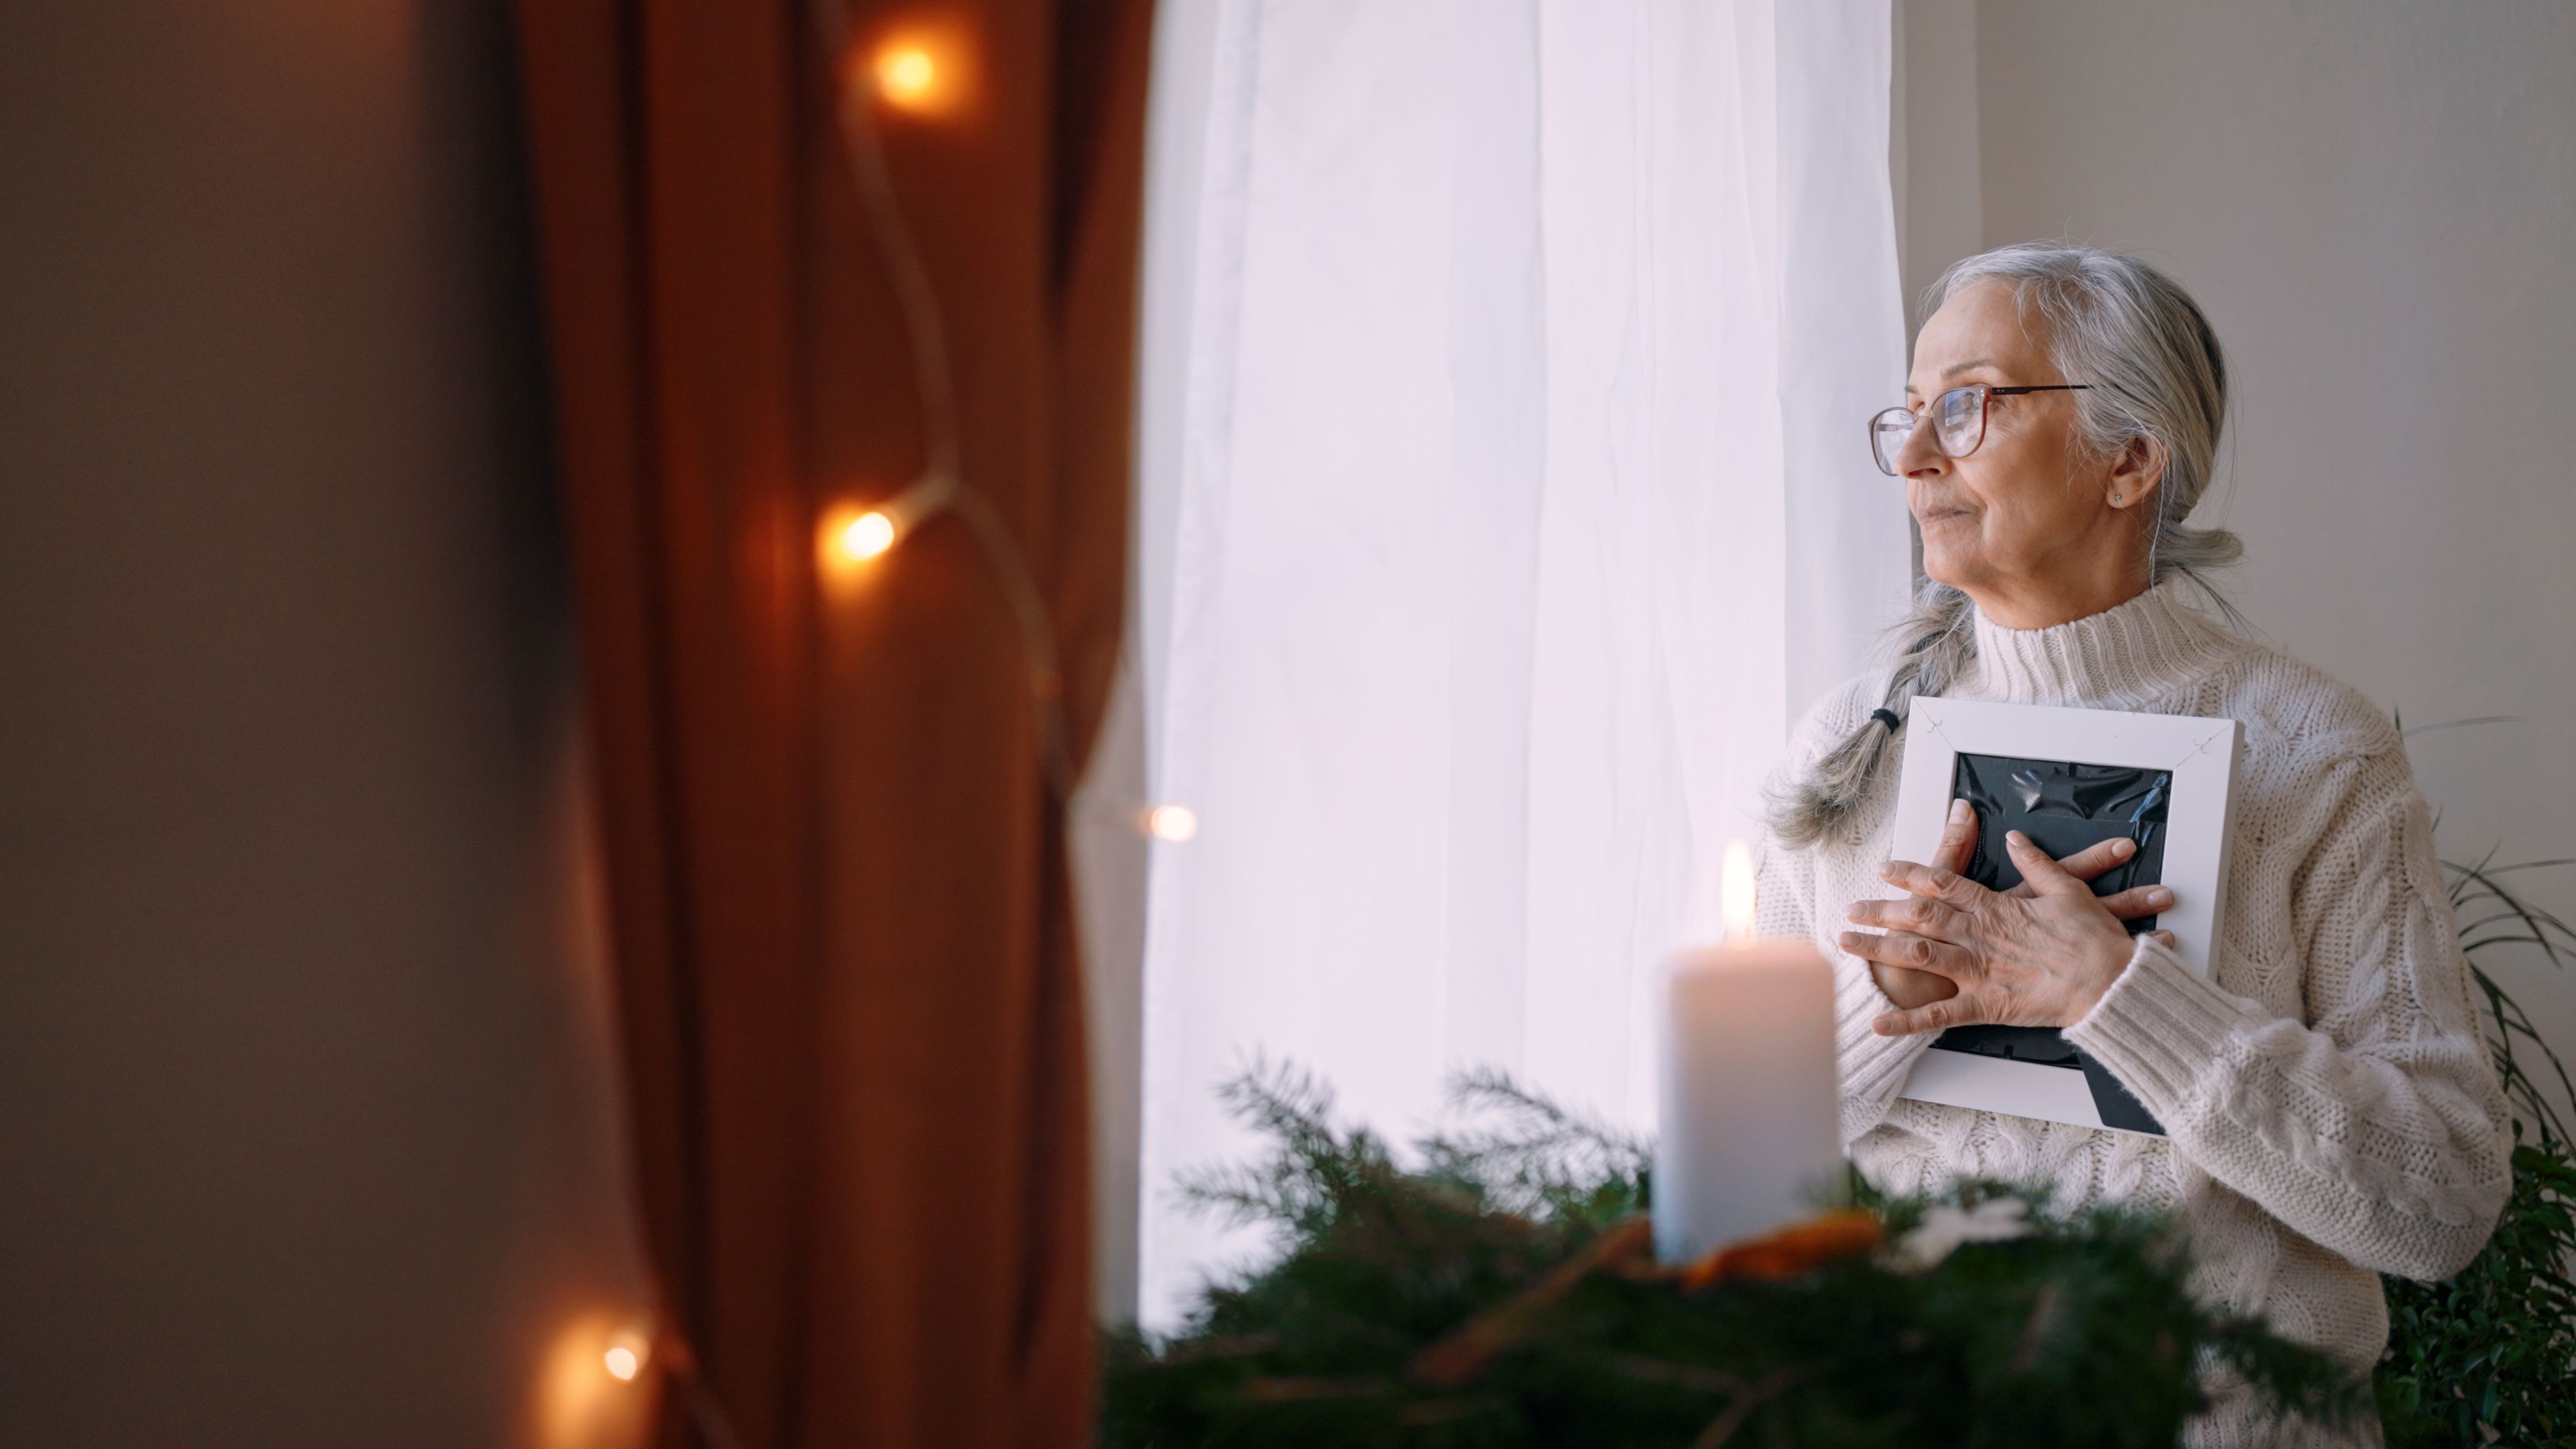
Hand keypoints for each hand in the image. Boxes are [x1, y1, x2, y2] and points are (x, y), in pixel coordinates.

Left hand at [1844, 817, 2174, 1034]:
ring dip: (1879, 949)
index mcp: (1996, 907)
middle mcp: (1979, 935)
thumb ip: (2037, 863)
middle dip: (1880, 911)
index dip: (1910, 875)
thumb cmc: (2094, 939)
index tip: (1885, 869)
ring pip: (1917, 955)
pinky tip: (1876, 1022)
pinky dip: (1906, 1020)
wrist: (2113, 982)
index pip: (1943, 883)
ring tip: (1847, 944)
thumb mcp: (2068, 890)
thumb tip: (2017, 838)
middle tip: (1850, 908)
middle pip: (1918, 916)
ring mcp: (1978, 970)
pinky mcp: (1985, 1005)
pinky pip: (1939, 1014)